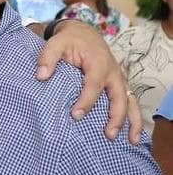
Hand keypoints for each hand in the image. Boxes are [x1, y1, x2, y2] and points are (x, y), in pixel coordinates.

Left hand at [36, 20, 141, 143]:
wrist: (83, 34)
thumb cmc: (70, 40)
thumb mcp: (55, 43)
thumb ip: (47, 58)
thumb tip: (41, 76)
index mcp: (98, 63)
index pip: (94, 84)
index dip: (87, 100)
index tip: (76, 115)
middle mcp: (113, 73)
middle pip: (119, 96)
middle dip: (116, 116)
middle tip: (108, 134)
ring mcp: (118, 80)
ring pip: (130, 101)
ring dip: (132, 120)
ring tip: (132, 140)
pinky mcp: (118, 85)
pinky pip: (130, 102)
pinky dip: (133, 118)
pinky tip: (132, 134)